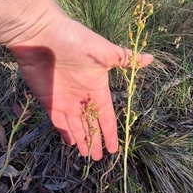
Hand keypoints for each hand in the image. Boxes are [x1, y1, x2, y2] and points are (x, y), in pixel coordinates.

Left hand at [9, 17, 152, 159]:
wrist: (41, 34)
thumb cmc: (75, 42)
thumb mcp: (103, 51)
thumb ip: (124, 59)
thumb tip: (150, 58)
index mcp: (97, 87)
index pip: (106, 115)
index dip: (111, 132)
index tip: (115, 147)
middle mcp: (82, 96)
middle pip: (91, 124)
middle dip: (96, 140)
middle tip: (99, 158)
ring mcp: (65, 99)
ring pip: (76, 125)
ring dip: (82, 140)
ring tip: (87, 156)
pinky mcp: (48, 100)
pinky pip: (58, 121)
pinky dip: (65, 132)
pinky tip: (71, 143)